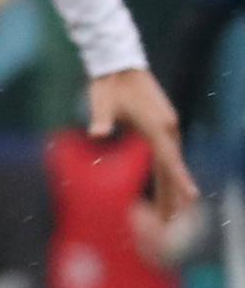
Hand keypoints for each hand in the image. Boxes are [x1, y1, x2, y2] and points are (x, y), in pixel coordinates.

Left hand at [86, 65, 200, 239]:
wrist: (119, 64)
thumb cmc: (108, 85)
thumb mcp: (101, 101)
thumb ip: (101, 119)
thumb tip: (96, 133)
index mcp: (155, 125)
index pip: (169, 158)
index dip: (179, 179)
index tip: (192, 197)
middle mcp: (167, 127)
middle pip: (173, 166)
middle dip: (173, 195)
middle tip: (170, 222)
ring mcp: (168, 126)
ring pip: (172, 162)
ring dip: (172, 186)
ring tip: (170, 213)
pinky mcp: (164, 125)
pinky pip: (168, 154)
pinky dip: (168, 172)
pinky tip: (165, 186)